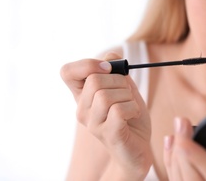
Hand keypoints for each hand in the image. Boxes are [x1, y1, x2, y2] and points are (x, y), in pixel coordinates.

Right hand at [60, 52, 151, 176]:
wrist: (139, 146)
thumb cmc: (129, 114)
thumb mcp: (123, 86)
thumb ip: (115, 69)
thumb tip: (110, 59)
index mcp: (82, 95)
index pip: (66, 72)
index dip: (87, 64)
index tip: (107, 68)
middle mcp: (82, 109)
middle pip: (94, 80)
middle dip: (119, 81)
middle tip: (126, 93)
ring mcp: (93, 124)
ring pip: (105, 95)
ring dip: (127, 96)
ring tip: (130, 106)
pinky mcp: (108, 134)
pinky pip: (118, 110)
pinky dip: (133, 108)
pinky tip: (133, 115)